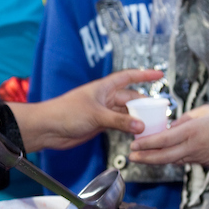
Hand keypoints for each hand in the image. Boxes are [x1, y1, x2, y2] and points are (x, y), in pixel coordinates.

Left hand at [10, 69, 162, 151]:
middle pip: (130, 99)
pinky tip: (137, 134)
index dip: (144, 75)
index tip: (159, 74)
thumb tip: (141, 126)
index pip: (128, 77)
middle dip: (145, 104)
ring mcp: (103, 112)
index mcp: (104, 87)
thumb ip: (120, 121)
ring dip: (137, 119)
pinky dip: (128, 129)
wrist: (48, 128)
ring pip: (126, 114)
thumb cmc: (66, 112)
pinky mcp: (99, 125)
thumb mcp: (97, 115)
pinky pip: (119, 125)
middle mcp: (105, 98)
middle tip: (160, 111)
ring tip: (152, 125)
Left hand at [128, 104, 208, 166]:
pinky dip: (169, 160)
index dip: (147, 144)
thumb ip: (186, 118)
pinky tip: (159, 158)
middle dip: (145, 157)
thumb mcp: (205, 111)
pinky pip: (183, 162)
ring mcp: (199, 157)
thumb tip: (171, 126)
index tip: (133, 144)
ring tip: (140, 158)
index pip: (164, 139)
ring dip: (155, 161)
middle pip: (164, 156)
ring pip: (172, 161)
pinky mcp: (204, 163)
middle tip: (130, 156)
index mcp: (193, 131)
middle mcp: (194, 147)